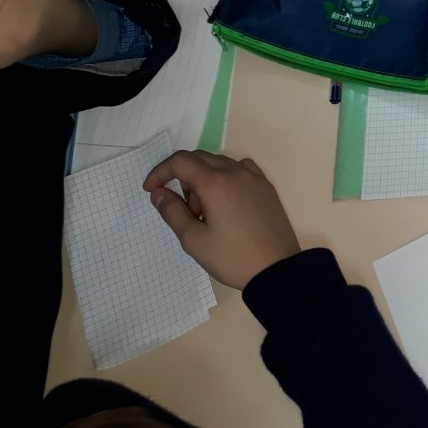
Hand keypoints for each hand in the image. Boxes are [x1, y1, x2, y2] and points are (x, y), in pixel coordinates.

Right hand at [143, 150, 301, 289]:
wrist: (276, 269)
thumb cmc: (232, 257)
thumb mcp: (194, 239)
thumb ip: (172, 212)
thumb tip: (158, 193)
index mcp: (216, 183)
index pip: (180, 162)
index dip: (160, 172)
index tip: (151, 190)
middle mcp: (236, 172)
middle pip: (199, 159)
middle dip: (181, 178)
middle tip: (184, 210)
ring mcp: (254, 177)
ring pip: (219, 164)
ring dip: (203, 180)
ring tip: (206, 214)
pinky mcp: (265, 186)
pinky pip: (238, 170)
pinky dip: (224, 179)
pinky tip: (225, 205)